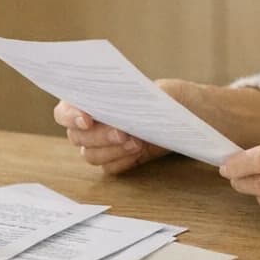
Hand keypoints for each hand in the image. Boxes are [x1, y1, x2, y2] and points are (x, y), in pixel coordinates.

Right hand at [53, 78, 198, 174]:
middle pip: (76, 137)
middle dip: (99, 136)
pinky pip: (108, 168)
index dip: (70, 115)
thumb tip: (130, 109)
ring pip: (90, 155)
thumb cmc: (175, 97)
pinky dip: (121, 161)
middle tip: (123, 132)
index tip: (88, 118)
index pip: (64, 110)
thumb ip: (144, 98)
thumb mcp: (164, 91)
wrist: (194, 118)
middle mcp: (92, 123)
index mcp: (93, 98)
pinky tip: (139, 152)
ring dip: (111, 150)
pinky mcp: (118, 159)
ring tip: (137, 142)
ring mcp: (104, 144)